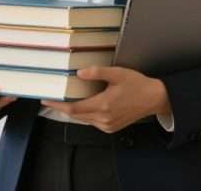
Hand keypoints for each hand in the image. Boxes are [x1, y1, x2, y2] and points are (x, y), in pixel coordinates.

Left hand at [41, 66, 170, 133]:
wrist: (154, 99)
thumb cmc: (137, 84)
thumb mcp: (117, 73)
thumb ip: (97, 72)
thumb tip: (79, 73)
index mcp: (103, 105)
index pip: (74, 109)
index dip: (58, 105)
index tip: (45, 100)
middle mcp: (104, 119)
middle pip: (76, 116)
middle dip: (62, 108)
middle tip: (51, 99)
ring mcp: (108, 126)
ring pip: (84, 120)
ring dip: (73, 112)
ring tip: (63, 102)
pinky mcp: (111, 128)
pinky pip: (92, 122)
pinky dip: (85, 115)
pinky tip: (82, 106)